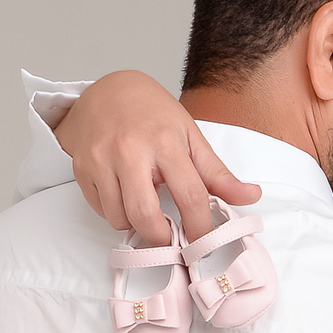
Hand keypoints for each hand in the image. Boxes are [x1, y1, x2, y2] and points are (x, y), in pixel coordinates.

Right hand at [54, 71, 260, 244]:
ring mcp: (101, 160)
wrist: (105, 91)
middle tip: (171, 237)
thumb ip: (218, 173)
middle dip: (161, 238)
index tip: (203, 241)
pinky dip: (116, 212)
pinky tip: (125, 194)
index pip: (189, 195)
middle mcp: (129, 151)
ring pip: (119, 219)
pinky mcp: (82, 169)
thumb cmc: (153, 115)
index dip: (199, 227)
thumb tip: (251, 197)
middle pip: (145, 216)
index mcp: (165, 142)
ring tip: (146, 206)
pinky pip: (101, 210)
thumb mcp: (190, 136)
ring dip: (137, 224)